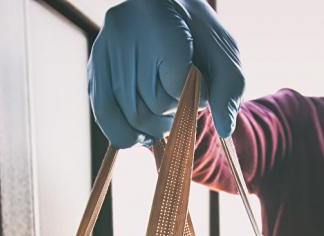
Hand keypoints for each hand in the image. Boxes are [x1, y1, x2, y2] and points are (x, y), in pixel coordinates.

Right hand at [88, 0, 244, 147]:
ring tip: (163, 109)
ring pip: (133, 115)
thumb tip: (225, 128)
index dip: (194, 96)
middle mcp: (124, 31)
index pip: (176, 82)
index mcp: (158, 19)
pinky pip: (106, 117)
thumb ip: (229, 89)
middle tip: (180, 100)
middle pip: (153, 104)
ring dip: (154, 124)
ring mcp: (104, 50)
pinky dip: (127, 133)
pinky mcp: (94, 69)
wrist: (168, 13)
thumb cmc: (198, 36)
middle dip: (174, 114)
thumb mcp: (224, 54)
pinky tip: (142, 130)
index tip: (198, 83)